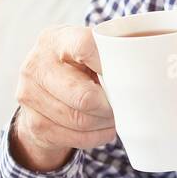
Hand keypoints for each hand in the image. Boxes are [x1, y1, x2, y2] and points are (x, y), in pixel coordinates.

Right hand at [9, 25, 115, 171]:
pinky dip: (97, 136)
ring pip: (80, 120)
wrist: (43, 87)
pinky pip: (74, 138)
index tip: (127, 74)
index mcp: (56, 39)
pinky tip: (104, 128)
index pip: (85, 47)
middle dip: (111, 106)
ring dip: (106, 123)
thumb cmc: (80, 63)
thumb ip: (113, 53)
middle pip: (84, 97)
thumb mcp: (91, 49)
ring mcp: (29, 95)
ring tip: (116, 116)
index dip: (110, 65)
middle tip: (125, 106)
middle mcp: (36, 65)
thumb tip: (147, 73)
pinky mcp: (33, 123)